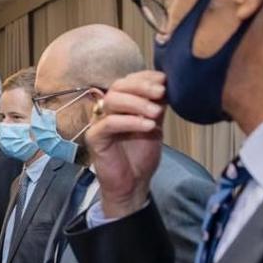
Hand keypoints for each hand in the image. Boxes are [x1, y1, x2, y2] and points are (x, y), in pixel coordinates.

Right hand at [85, 70, 165, 218]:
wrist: (133, 184)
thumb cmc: (141, 156)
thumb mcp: (154, 125)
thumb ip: (156, 106)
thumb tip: (167, 85)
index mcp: (121, 104)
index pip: (128, 81)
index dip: (145, 77)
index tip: (164, 80)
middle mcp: (107, 110)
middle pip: (118, 86)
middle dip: (141, 86)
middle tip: (161, 93)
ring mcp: (99, 122)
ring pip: (112, 101)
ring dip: (137, 103)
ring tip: (156, 113)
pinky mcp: (94, 137)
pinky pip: (109, 123)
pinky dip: (130, 122)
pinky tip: (148, 126)